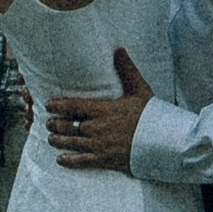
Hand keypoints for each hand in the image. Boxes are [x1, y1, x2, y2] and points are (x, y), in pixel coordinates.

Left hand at [46, 49, 152, 173]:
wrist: (164, 141)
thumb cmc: (152, 115)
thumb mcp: (140, 89)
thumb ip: (127, 70)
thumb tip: (119, 50)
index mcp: (104, 109)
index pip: (74, 106)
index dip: (58, 105)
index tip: (48, 104)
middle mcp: (98, 128)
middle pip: (69, 125)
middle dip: (55, 124)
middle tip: (48, 122)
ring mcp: (100, 145)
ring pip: (72, 143)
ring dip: (58, 140)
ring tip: (51, 138)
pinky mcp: (105, 160)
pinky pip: (82, 161)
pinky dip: (69, 160)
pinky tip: (61, 159)